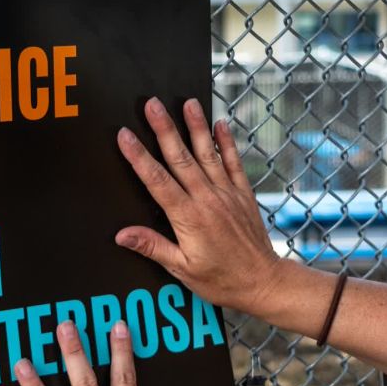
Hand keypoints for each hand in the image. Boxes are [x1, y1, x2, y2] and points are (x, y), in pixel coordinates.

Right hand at [114, 97, 283, 315]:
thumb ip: (152, 247)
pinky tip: (221, 124)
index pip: (157, 181)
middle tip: (152, 104)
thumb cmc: (222, 280)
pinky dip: (227, 143)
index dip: (138, 157)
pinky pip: (234, 163)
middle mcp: (208, 199)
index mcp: (188, 218)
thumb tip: (122, 234)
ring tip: (187, 102)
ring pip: (208, 154)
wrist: (264, 283)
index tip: (125, 136)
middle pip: (180, 157)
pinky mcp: (243, 195)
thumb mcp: (182, 270)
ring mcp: (227, 194)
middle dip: (164, 129)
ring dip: (196, 126)